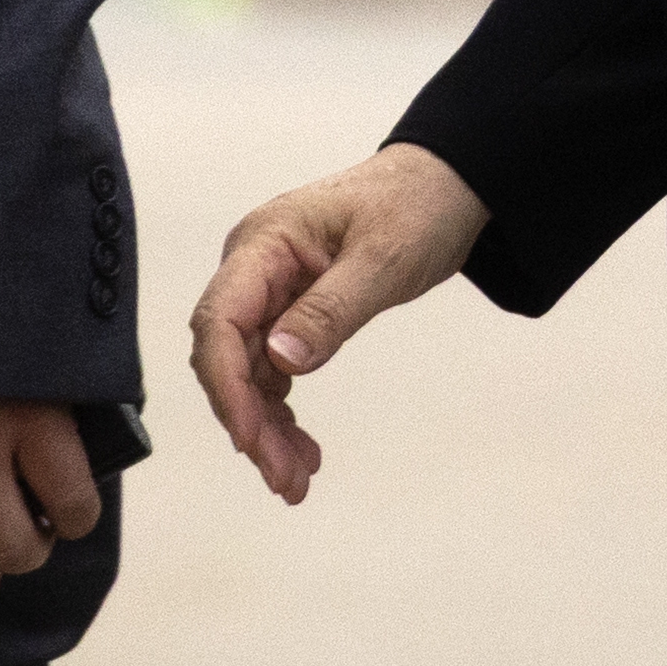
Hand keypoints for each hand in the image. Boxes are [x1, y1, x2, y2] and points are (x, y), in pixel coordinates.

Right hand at [186, 142, 489, 503]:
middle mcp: (255, 268)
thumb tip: (281, 361)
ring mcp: (271, 291)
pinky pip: (272, 371)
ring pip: (248, 373)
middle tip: (284, 478)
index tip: (251, 437)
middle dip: (249, 422)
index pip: (220, 320)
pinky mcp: (290, 311)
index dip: (227, 384)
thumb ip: (330, 310)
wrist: (446, 186)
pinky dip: (282, 412)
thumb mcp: (383, 260)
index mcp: (264, 243)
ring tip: (296, 478)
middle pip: (229, 356)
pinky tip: (301, 448)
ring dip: (266, 428)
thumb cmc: (415, 205)